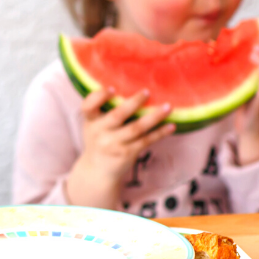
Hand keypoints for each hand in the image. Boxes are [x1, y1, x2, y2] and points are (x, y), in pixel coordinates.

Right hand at [66, 88, 174, 208]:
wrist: (97, 171)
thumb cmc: (98, 139)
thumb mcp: (93, 125)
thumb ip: (104, 110)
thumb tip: (129, 87)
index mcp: (91, 121)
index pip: (88, 106)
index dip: (98, 97)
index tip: (111, 88)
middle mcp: (100, 132)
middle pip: (117, 115)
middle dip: (133, 103)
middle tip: (147, 92)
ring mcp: (114, 144)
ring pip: (136, 128)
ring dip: (154, 117)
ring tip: (168, 107)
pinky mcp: (127, 153)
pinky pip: (146, 140)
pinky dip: (160, 133)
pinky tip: (171, 126)